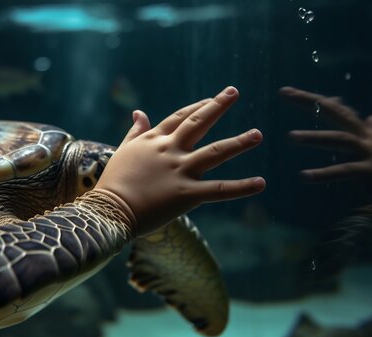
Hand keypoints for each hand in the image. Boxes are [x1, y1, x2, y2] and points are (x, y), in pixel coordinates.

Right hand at [96, 86, 265, 234]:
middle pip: (198, 123)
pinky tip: (261, 183)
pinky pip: (219, 190)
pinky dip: (242, 187)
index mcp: (154, 140)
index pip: (179, 118)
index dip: (197, 107)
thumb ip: (136, 131)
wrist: (109, 209)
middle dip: (217, 106)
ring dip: (239, 142)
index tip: (211, 99)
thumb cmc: (114, 182)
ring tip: (258, 134)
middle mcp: (170, 151)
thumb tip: (139, 111)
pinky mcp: (187, 194)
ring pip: (216, 152)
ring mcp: (180, 171)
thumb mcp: (124, 151)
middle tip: (234, 92)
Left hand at [279, 86, 371, 219]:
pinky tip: (304, 176)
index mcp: (363, 131)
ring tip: (290, 136)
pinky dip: (324, 174)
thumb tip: (367, 115)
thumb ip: (368, 129)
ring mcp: (369, 154)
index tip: (287, 91)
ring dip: (314, 137)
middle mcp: (366, 137)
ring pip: (340, 139)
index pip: (335, 108)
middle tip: (286, 94)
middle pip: (336, 113)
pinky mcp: (371, 173)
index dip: (313, 99)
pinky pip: (344, 171)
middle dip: (312, 102)